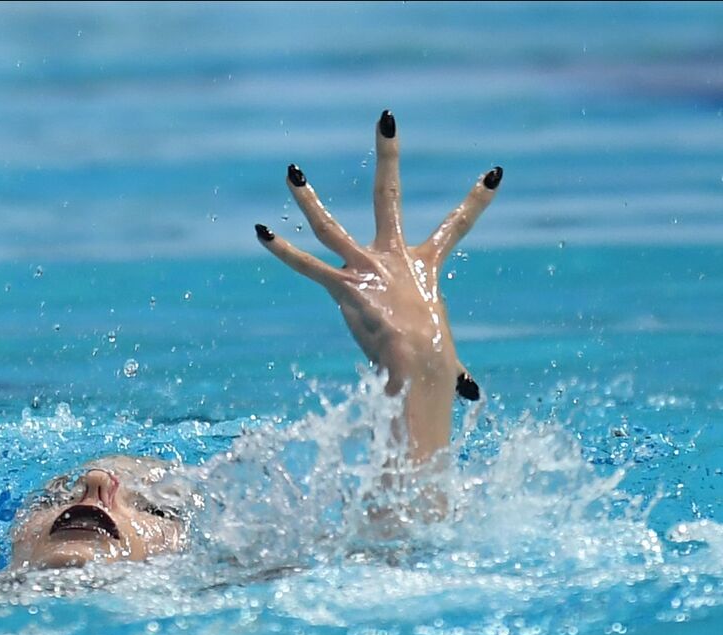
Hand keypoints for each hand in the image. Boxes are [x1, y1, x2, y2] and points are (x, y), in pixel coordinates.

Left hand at [256, 110, 498, 403]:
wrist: (422, 371)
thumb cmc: (434, 368)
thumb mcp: (446, 360)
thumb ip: (455, 373)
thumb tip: (470, 395)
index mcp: (424, 267)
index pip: (457, 226)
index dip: (476, 201)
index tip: (495, 171)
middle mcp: (394, 258)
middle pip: (389, 196)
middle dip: (388, 156)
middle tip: (386, 117)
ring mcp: (367, 270)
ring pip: (331, 226)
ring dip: (307, 199)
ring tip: (291, 171)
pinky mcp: (345, 290)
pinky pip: (309, 267)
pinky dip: (283, 252)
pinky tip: (261, 232)